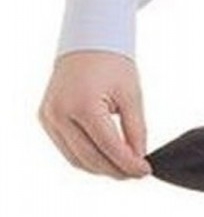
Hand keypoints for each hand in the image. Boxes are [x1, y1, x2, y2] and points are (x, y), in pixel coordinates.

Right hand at [38, 50, 152, 178]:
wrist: (88, 42)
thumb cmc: (112, 63)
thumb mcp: (131, 94)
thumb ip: (136, 129)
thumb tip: (137, 157)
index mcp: (83, 104)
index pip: (109, 146)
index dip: (128, 163)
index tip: (144, 171)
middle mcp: (60, 113)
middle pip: (90, 158)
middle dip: (115, 170)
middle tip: (136, 174)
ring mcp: (49, 117)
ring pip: (76, 159)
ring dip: (100, 168)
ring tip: (123, 169)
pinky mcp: (46, 119)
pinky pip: (67, 148)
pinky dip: (86, 157)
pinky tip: (105, 159)